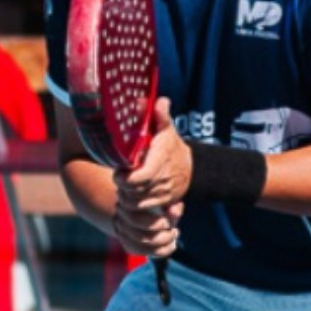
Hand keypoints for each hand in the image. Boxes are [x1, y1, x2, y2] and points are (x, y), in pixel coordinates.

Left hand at [113, 97, 190, 257]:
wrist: (192, 167)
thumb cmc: (171, 145)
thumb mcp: (167, 129)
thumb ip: (161, 116)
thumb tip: (160, 100)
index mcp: (162, 159)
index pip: (141, 177)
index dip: (125, 179)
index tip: (118, 173)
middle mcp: (164, 178)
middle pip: (135, 193)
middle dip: (123, 188)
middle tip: (118, 178)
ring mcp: (165, 192)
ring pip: (137, 204)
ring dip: (126, 198)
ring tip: (123, 186)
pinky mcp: (165, 203)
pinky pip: (144, 209)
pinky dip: (134, 205)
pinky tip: (131, 194)